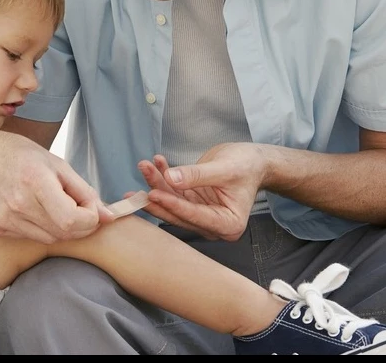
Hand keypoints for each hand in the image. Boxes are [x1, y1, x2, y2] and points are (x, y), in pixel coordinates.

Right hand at [0, 130, 114, 243]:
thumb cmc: (21, 155)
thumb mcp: (57, 165)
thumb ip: (85, 192)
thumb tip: (110, 217)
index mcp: (34, 181)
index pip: (73, 220)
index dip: (89, 219)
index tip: (90, 208)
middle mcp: (16, 203)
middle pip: (63, 233)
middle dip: (79, 225)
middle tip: (76, 208)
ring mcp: (2, 218)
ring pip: (48, 238)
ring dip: (59, 227)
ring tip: (52, 205)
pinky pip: (29, 237)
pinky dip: (39, 227)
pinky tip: (32, 209)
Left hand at [135, 143, 267, 240]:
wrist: (252, 161)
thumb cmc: (246, 166)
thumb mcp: (224, 168)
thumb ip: (197, 175)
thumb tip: (170, 178)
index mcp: (227, 224)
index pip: (194, 216)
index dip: (172, 204)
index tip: (152, 194)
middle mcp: (212, 225)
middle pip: (178, 214)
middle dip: (156, 197)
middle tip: (133, 192)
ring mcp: (200, 215)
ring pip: (172, 202)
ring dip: (156, 184)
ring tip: (145, 166)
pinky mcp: (192, 203)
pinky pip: (173, 192)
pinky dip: (163, 178)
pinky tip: (156, 163)